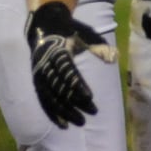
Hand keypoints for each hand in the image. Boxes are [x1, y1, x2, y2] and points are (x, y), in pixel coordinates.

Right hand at [25, 1, 116, 128]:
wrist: (45, 26)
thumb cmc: (70, 32)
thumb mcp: (85, 34)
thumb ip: (98, 46)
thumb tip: (113, 56)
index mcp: (58, 52)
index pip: (68, 72)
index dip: (78, 85)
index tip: (90, 97)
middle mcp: (46, 65)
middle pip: (60, 88)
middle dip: (75, 102)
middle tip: (92, 112)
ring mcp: (39, 74)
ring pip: (51, 97)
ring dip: (65, 111)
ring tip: (79, 122)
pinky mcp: (36, 82)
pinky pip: (43, 100)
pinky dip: (52, 113)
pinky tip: (62, 124)